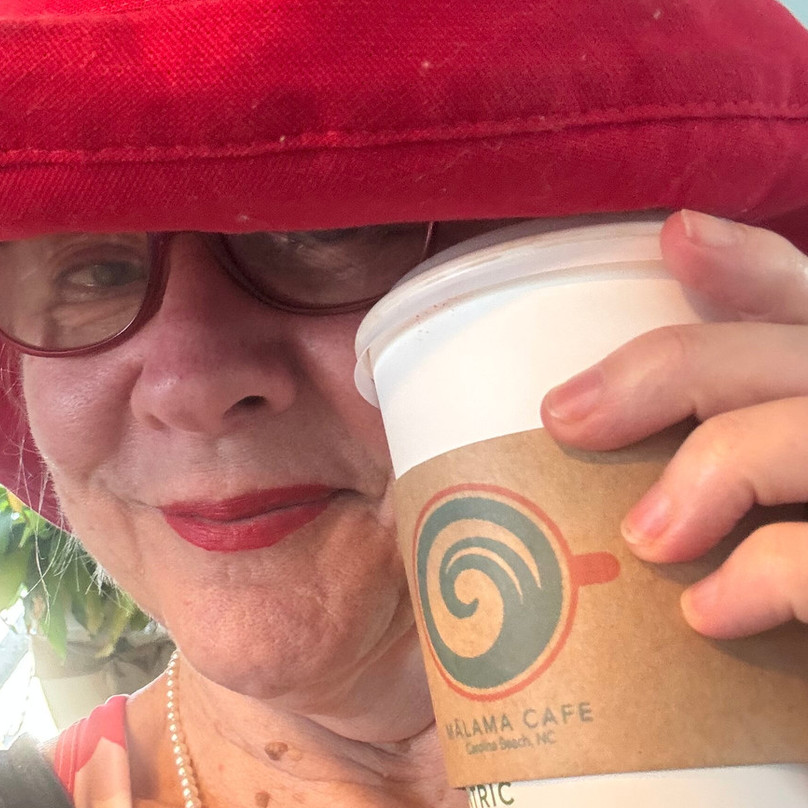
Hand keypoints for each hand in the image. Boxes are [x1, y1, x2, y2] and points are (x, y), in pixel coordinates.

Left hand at [540, 209, 807, 639]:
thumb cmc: (777, 647)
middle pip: (797, 350)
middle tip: (566, 417)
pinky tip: (707, 611)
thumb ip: (704, 474)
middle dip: (675, 366)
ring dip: (720, 463)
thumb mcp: (751, 524)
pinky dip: (765, 573)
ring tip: (646, 536)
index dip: (750, 266)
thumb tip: (568, 453)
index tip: (671, 237)